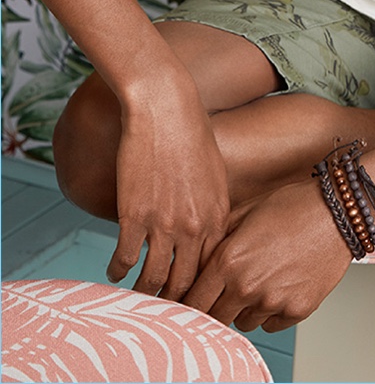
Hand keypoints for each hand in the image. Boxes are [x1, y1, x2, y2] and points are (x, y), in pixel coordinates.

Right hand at [106, 84, 229, 300]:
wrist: (164, 106)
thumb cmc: (189, 131)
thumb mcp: (213, 171)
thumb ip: (210, 204)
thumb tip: (205, 227)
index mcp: (217, 215)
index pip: (211, 270)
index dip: (199, 290)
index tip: (190, 301)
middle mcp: (194, 226)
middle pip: (185, 283)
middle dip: (174, 303)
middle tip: (163, 311)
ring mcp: (164, 223)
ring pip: (154, 279)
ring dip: (144, 293)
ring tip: (137, 297)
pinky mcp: (134, 215)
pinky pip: (124, 258)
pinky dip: (117, 271)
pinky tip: (114, 272)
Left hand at [182, 180, 352, 330]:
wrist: (338, 212)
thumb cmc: (293, 205)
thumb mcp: (245, 211)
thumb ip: (216, 239)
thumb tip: (196, 260)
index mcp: (228, 260)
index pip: (193, 301)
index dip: (189, 300)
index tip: (192, 299)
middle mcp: (246, 286)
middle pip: (215, 318)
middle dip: (216, 305)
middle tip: (226, 291)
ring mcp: (273, 302)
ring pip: (244, 322)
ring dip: (245, 308)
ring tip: (261, 280)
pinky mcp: (296, 311)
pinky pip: (271, 325)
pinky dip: (271, 311)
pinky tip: (280, 286)